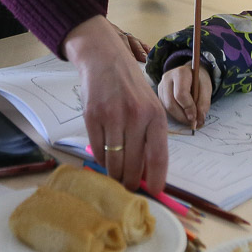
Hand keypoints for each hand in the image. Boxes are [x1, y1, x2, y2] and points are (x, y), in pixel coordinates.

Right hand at [64, 15, 169, 193]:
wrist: (104, 59)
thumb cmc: (130, 86)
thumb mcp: (148, 106)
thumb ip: (149, 136)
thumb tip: (148, 172)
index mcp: (155, 115)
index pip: (158, 156)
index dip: (156, 179)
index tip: (154, 192)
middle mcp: (136, 117)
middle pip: (134, 165)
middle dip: (131, 182)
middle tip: (128, 186)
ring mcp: (113, 116)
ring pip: (114, 162)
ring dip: (114, 174)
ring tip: (115, 174)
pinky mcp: (92, 117)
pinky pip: (97, 150)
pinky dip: (100, 159)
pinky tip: (104, 156)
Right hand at [158, 64, 211, 130]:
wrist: (191, 74)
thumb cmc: (199, 81)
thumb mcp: (206, 89)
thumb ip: (204, 103)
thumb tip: (198, 120)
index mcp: (180, 73)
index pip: (180, 94)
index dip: (188, 108)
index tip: (195, 117)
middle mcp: (167, 78)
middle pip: (171, 103)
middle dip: (182, 116)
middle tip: (192, 122)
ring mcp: (161, 86)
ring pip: (166, 107)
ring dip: (178, 117)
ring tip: (189, 118)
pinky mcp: (159, 94)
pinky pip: (164, 108)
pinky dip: (174, 114)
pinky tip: (183, 113)